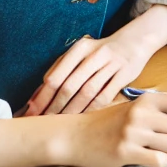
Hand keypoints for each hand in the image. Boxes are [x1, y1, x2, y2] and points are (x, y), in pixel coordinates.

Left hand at [26, 27, 156, 115]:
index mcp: (80, 48)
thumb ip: (60, 70)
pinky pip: (105, 96)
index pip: (55, 76)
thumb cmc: (101, 52)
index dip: (42, 97)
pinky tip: (83, 119)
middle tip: (44, 122)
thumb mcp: (81, 53)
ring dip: (71, 111)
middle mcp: (95, 54)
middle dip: (53, 107)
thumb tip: (37, 95)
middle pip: (69, 86)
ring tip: (61, 124)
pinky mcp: (125, 74)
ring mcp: (112, 64)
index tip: (32, 112)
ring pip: (86, 93)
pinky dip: (91, 109)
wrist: (135, 41)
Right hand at [58, 91, 166, 166]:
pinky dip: (165, 162)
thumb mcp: (137, 109)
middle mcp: (143, 113)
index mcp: (148, 99)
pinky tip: (156, 157)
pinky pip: (160, 161)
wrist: (74, 136)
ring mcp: (134, 133)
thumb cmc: (110, 122)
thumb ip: (164, 110)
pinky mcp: (126, 152)